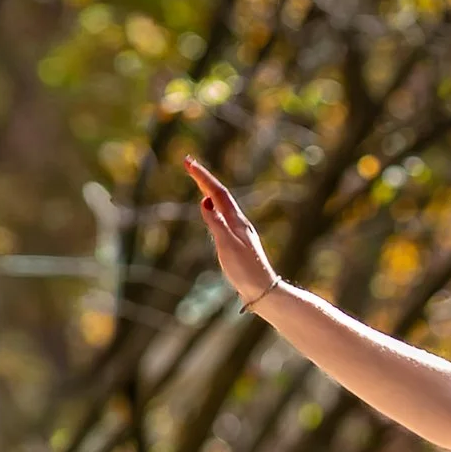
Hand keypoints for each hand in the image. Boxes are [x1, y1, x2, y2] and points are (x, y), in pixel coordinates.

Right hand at [183, 156, 277, 308]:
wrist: (262, 290)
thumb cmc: (245, 270)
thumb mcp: (227, 246)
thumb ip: (216, 223)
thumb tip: (205, 200)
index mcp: (236, 221)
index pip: (217, 192)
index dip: (202, 176)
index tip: (188, 162)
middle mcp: (239, 222)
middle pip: (220, 195)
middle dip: (204, 178)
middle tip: (189, 164)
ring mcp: (239, 231)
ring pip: (222, 204)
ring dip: (209, 189)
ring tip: (199, 180)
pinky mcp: (238, 241)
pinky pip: (223, 215)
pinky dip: (214, 206)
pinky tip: (212, 210)